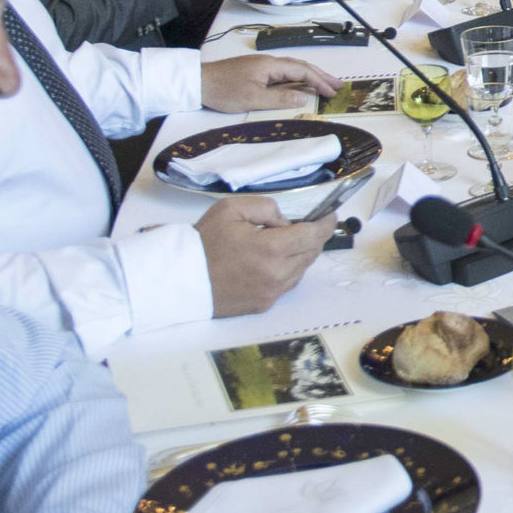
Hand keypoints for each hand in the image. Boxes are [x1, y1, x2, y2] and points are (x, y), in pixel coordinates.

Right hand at [197, 194, 330, 316]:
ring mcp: (272, 292)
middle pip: (312, 252)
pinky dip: (289, 270)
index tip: (330, 214)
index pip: (313, 235)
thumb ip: (266, 208)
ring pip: (302, 269)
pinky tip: (275, 260)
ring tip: (287, 241)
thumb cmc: (205, 242)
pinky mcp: (264, 304)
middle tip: (308, 224)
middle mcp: (277, 274)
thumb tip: (286, 221)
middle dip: (314, 236)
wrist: (181, 278)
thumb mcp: (232, 209)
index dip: (326, 223)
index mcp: (271, 249)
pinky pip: (288, 284)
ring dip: (302, 254)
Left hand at [201, 53, 342, 110]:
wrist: (197, 82)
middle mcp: (268, 62)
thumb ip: (280, 99)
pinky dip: (297, 79)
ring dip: (310, 76)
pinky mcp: (255, 72)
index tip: (333, 92)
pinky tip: (299, 85)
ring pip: (292, 69)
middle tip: (338, 84)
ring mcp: (261, 66)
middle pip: (300, 66)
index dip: (319, 81)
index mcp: (270, 65)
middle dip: (320, 75)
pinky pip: (283, 74)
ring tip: (325, 84)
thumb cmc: (224, 90)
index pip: (302, 71)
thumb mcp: (253, 99)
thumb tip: (303, 97)